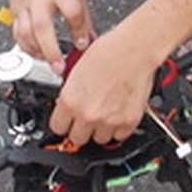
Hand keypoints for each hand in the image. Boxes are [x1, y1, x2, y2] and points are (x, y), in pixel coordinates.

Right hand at [6, 0, 93, 71]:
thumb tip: (91, 38)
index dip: (79, 30)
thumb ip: (84, 15)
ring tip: (49, 62)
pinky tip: (36, 53)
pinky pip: (17, 33)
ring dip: (37, 52)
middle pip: (42, 26)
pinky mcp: (15, 10)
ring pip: (25, 32)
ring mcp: (24, 4)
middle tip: (60, 67)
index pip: (72, 11)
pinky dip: (25, 47)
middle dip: (52, 50)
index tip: (83, 44)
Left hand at [49, 28, 165, 148]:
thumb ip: (70, 94)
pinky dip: (118, 129)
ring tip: (104, 113)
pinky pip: (119, 136)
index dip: (63, 123)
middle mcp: (88, 114)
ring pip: (98, 140)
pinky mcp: (128, 123)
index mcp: (70, 101)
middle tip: (86, 117)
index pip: (57, 128)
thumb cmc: (108, 52)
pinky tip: (118, 114)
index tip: (67, 121)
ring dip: (100, 130)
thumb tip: (67, 105)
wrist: (134, 51)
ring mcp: (109, 121)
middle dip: (80, 129)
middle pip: (76, 138)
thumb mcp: (76, 71)